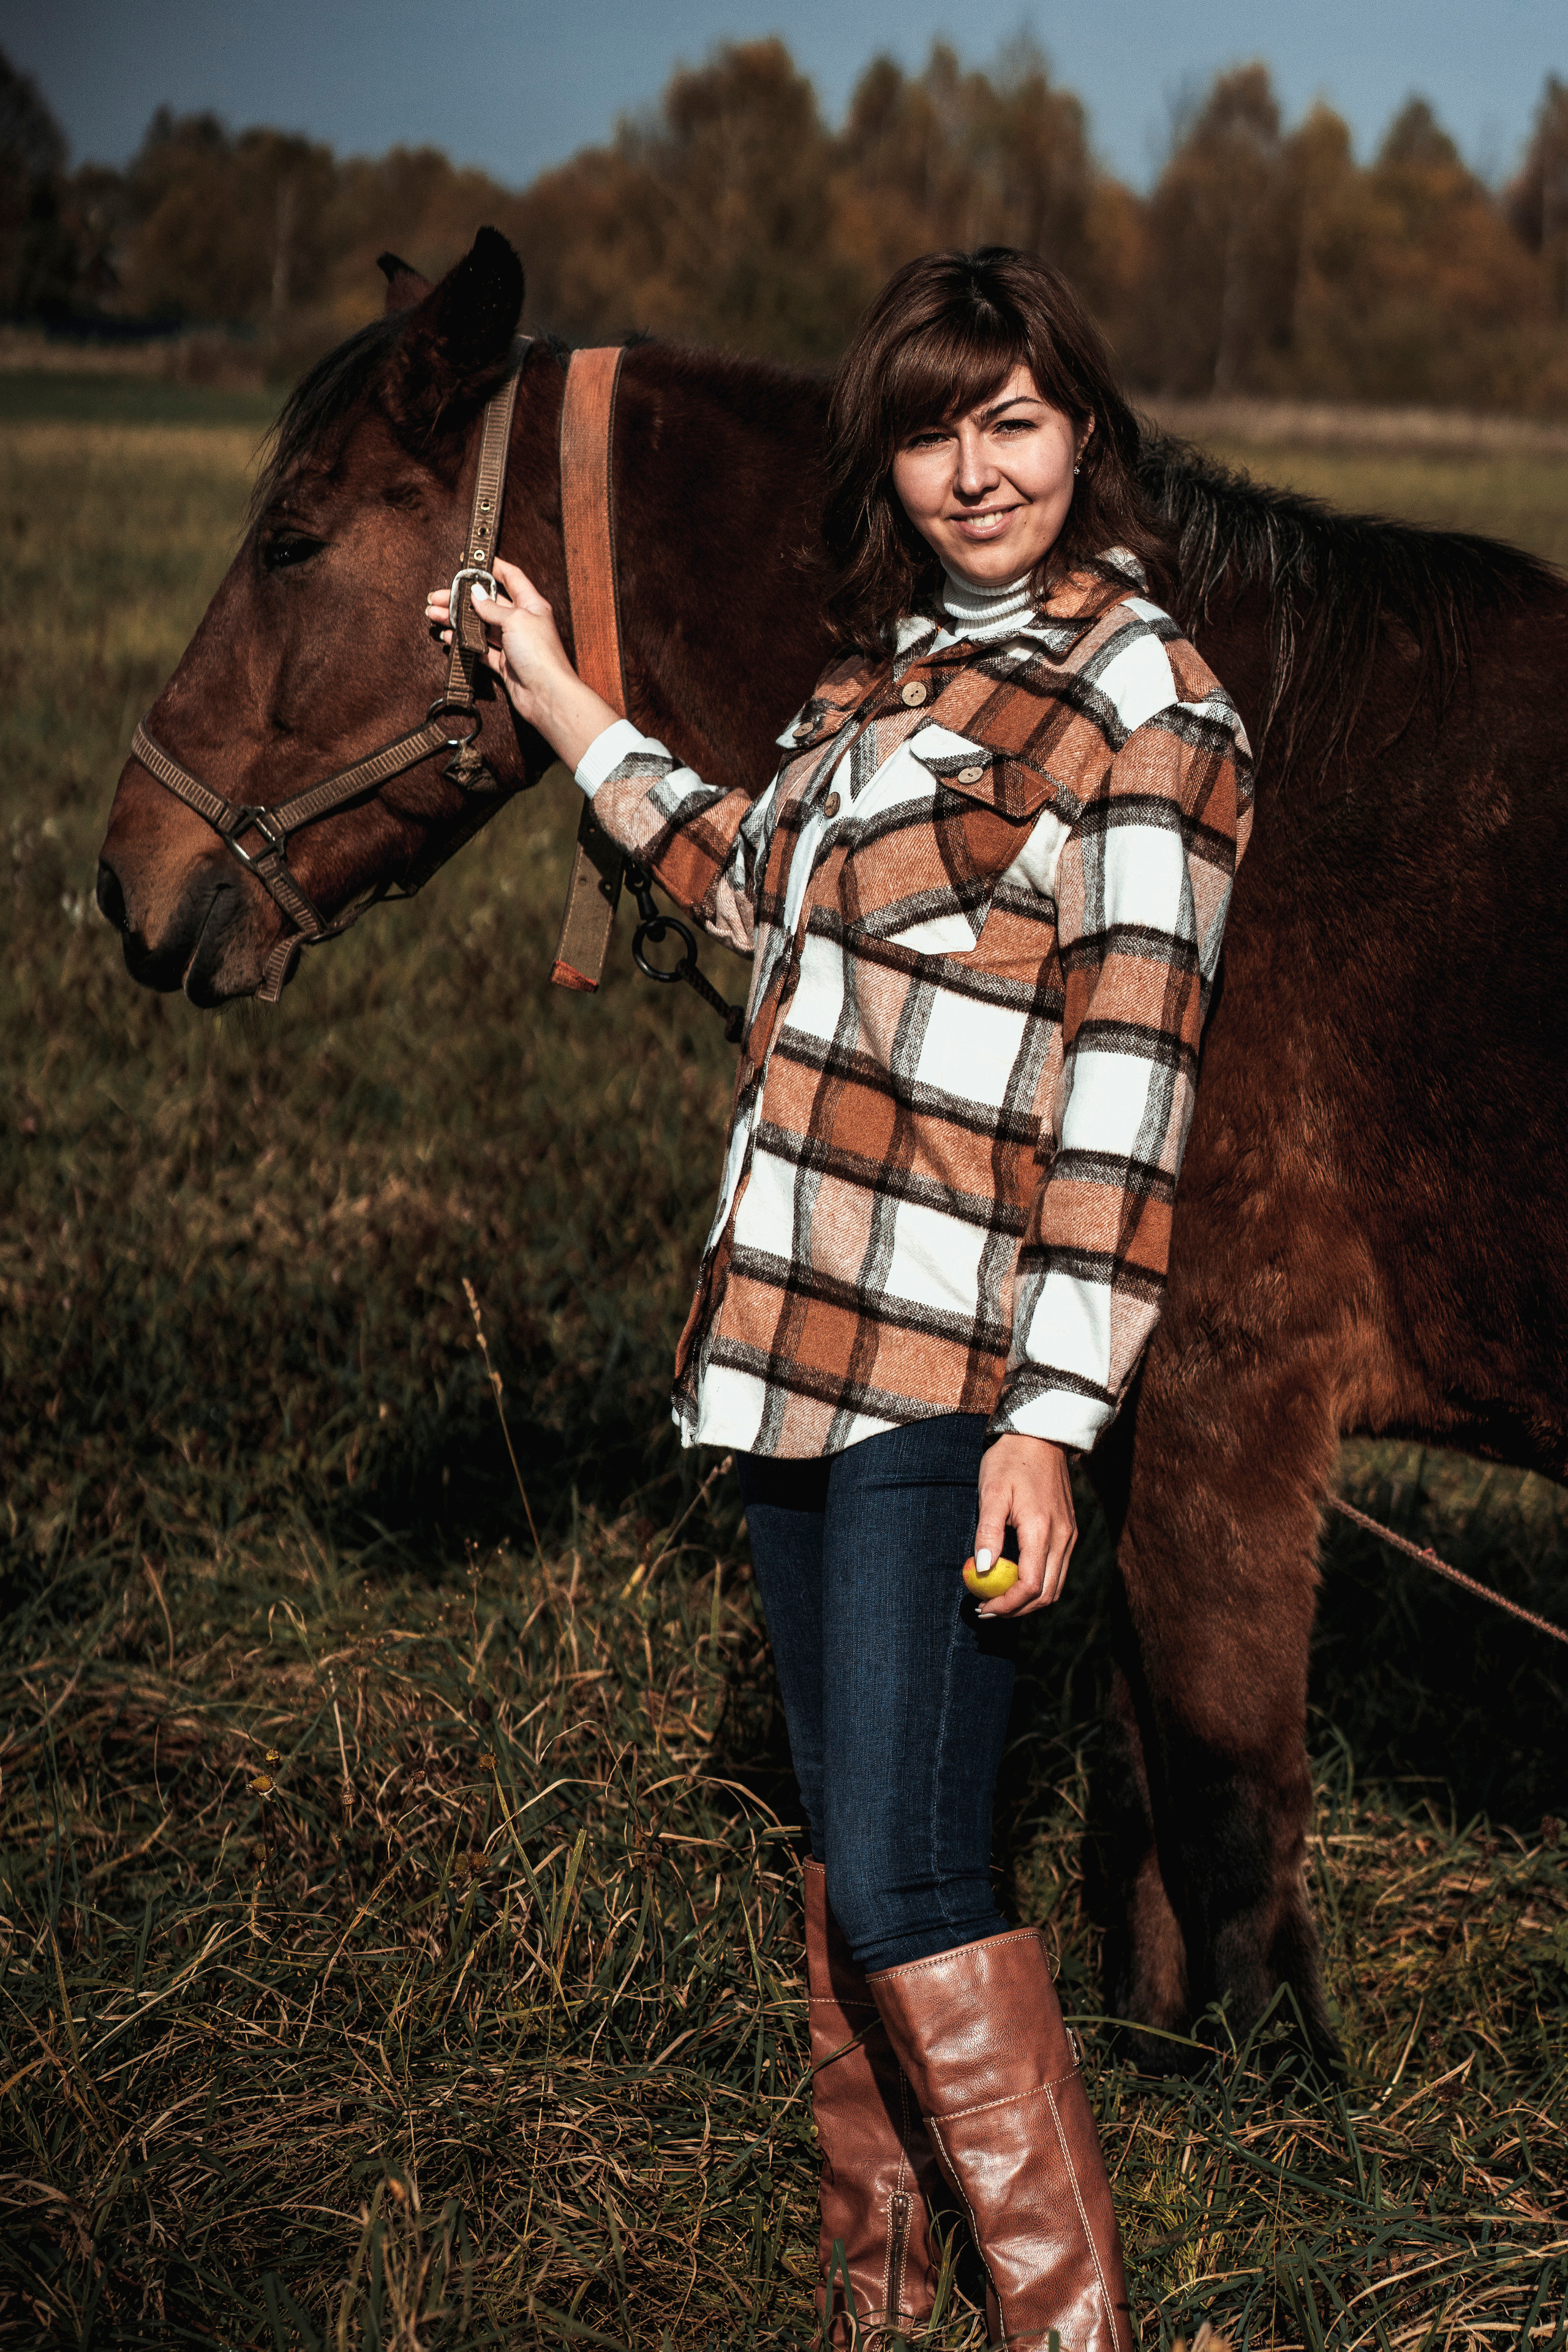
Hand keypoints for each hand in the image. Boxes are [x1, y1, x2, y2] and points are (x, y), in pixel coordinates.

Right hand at [422, 555, 619, 773]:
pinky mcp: (504, 663)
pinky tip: (448, 636)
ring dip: (457, 620)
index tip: (471, 560)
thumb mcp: (515, 620)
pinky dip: (463, 642)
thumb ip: (492, 607)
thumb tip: (476, 593)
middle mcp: (521, 622)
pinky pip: (479, 649)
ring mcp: (512, 643)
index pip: (511, 577)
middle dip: (461, 598)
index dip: (492, 566)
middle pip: (487, 603)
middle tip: (438, 597)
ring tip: (435, 616)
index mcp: (530, 604)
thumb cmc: (541, 655)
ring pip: (480, 626)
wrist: (547, 695)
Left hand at [971, 1434, 1076, 1618]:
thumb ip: (988, 1532)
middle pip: (1046, 1594)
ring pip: (1055, 1585)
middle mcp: (1062, 1538)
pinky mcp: (1069, 1531)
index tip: (982, 1607)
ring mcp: (1069, 1536)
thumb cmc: (1010, 1460)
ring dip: (1029, 1600)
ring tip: (999, 1599)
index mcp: (1042, 1531)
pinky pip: (1057, 1569)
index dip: (1007, 1604)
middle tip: (987, 1610)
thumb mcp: (992, 1492)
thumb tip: (981, 1570)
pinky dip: (1038, 1583)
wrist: (1041, 1435)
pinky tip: (1015, 1578)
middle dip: (1017, 1609)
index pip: (1030, 1586)